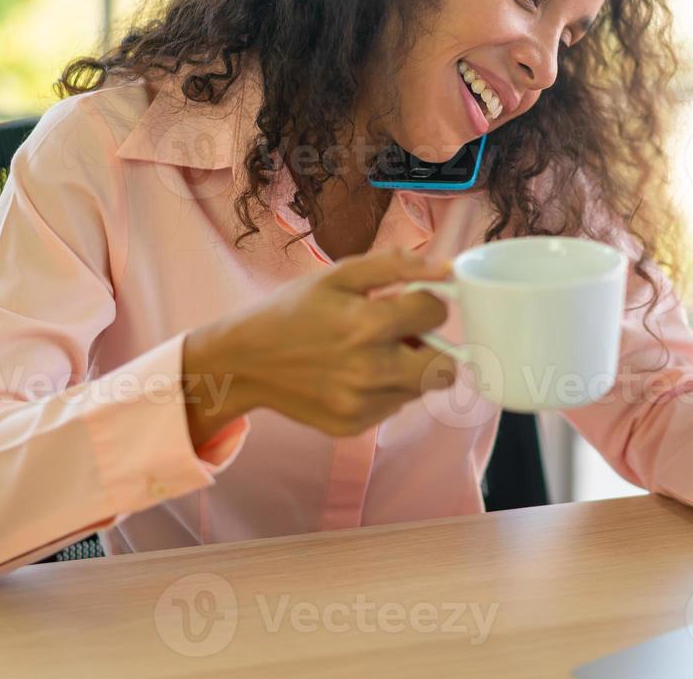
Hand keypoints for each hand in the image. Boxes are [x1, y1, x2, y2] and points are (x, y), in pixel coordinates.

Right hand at [182, 247, 457, 442]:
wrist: (244, 362)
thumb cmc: (293, 310)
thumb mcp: (339, 275)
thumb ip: (397, 266)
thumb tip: (448, 268)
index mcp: (368, 325)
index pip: (437, 314)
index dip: (426, 302)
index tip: (405, 302)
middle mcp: (370, 371)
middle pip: (446, 369)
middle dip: (433, 348)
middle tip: (404, 336)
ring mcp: (362, 405)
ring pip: (420, 389)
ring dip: (408, 369)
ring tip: (370, 352)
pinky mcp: (354, 426)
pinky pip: (393, 407)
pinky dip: (384, 390)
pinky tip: (353, 375)